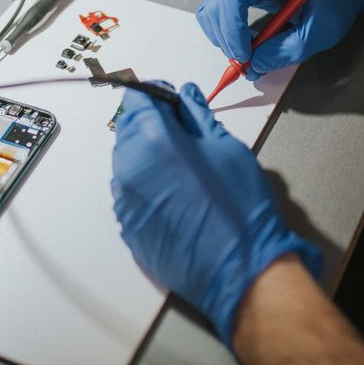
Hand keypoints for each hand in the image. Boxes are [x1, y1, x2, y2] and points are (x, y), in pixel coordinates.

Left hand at [111, 81, 321, 342]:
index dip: (156, 95)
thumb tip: (185, 95)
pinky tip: (174, 196)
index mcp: (153, 140)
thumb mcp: (226, 148)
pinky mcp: (127, 227)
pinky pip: (129, 192)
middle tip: (183, 135)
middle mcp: (128, 168)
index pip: (137, 99)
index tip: (175, 103)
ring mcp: (123, 201)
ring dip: (146, 155)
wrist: (239, 269)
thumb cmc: (239, 204)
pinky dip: (145, 185)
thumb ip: (198, 117)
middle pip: (127, 128)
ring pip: (126, 161)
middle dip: (150, 124)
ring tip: (181, 168)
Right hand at [196, 0, 363, 78]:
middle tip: (247, 65)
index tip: (244, 55)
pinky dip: (225, 30)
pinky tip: (246, 40)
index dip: (232, 27)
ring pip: (211, 7)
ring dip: (224, 37)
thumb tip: (253, 65)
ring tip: (250, 52)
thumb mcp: (322, 30)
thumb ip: (287, 50)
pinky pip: (216, 7)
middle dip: (228, 39)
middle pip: (218, 1)